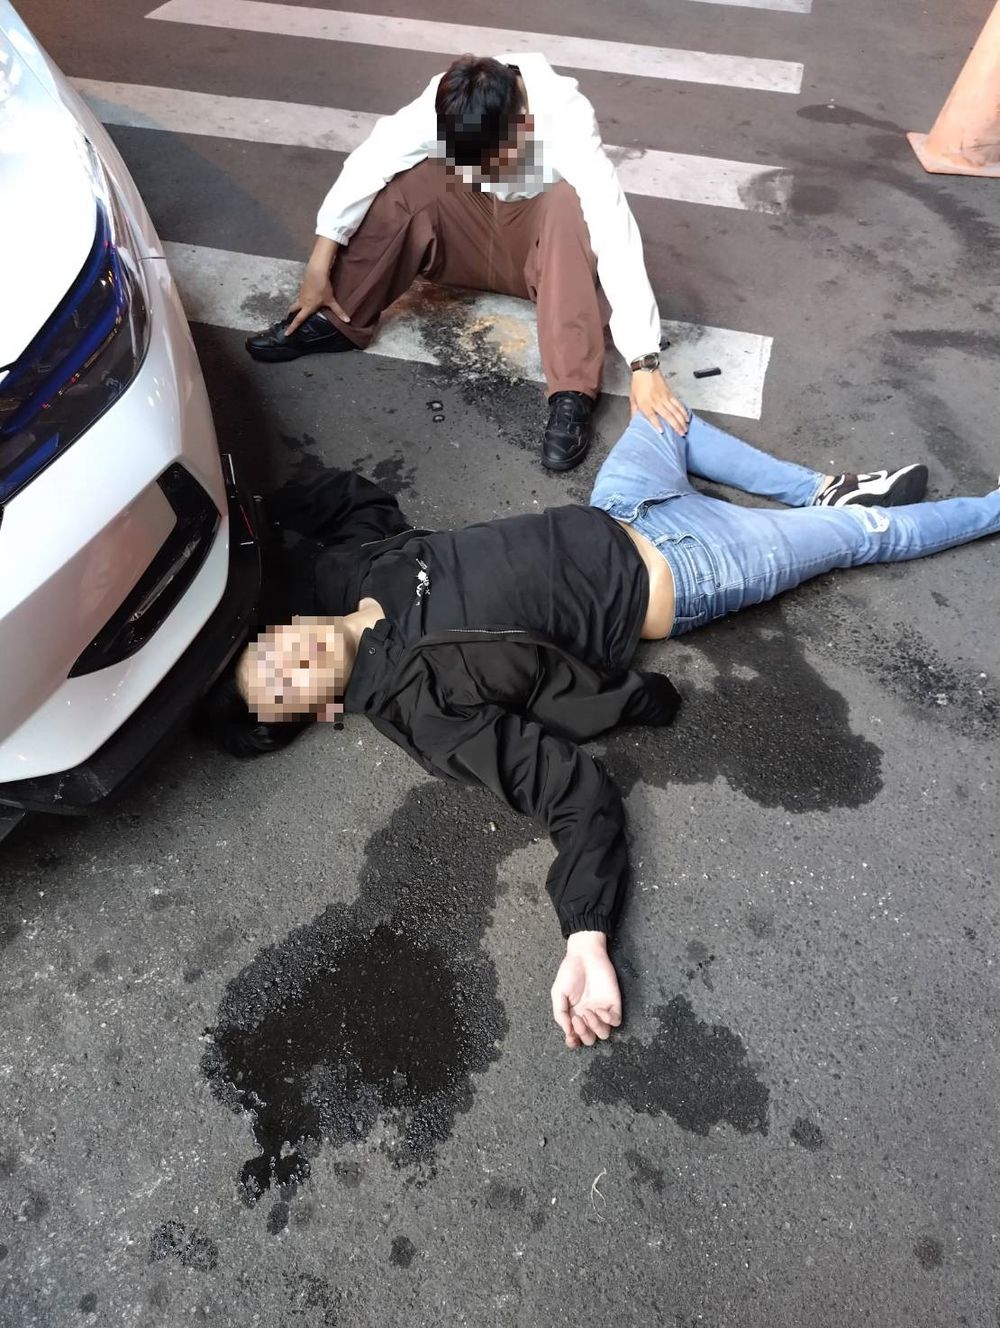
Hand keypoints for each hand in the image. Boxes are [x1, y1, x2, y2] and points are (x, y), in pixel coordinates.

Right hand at [286, 246, 349, 335]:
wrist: (316, 272)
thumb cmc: (323, 288)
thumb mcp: (331, 300)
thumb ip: (338, 311)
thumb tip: (347, 320)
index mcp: (307, 307)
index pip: (298, 320)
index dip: (292, 328)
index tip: (286, 334)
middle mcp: (302, 301)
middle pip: (293, 310)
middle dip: (291, 315)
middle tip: (290, 319)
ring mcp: (301, 294)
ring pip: (296, 302)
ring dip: (296, 306)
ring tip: (300, 310)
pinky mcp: (302, 287)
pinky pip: (300, 295)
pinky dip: (302, 299)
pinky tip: (307, 298)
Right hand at [550, 932, 622, 1047]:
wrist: (584, 954)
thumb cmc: (569, 972)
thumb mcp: (558, 993)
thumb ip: (560, 1013)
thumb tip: (567, 1032)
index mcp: (574, 1015)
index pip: (576, 1037)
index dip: (574, 1042)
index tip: (570, 1038)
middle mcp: (588, 1016)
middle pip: (590, 1039)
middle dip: (583, 1034)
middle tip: (577, 1020)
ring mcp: (602, 1010)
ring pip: (604, 1033)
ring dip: (595, 1027)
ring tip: (587, 1012)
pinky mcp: (614, 1003)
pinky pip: (616, 1021)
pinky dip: (608, 1020)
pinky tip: (599, 1009)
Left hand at [630, 368, 689, 435]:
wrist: (645, 370)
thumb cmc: (638, 384)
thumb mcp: (633, 399)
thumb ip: (634, 412)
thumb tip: (634, 423)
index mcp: (645, 404)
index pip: (652, 416)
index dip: (657, 424)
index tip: (662, 432)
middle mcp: (656, 402)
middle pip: (667, 415)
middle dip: (675, 426)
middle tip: (681, 434)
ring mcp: (664, 398)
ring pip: (675, 411)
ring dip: (681, 421)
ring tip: (685, 429)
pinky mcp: (670, 394)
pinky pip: (678, 404)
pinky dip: (683, 411)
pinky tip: (686, 417)